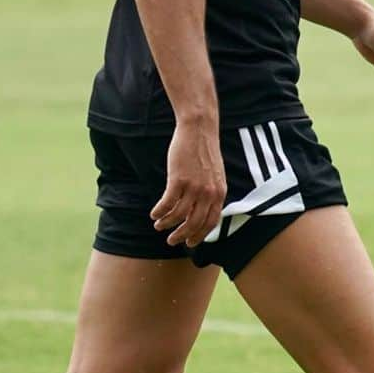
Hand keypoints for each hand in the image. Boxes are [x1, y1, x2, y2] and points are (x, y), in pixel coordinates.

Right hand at [151, 118, 226, 247]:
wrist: (199, 130)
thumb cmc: (204, 152)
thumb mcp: (215, 175)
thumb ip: (212, 192)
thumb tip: (202, 210)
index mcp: (220, 193)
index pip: (211, 222)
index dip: (200, 235)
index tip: (190, 242)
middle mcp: (209, 193)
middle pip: (194, 223)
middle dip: (181, 235)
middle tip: (171, 241)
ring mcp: (194, 187)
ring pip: (179, 216)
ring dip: (167, 224)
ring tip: (158, 225)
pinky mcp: (179, 179)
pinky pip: (167, 203)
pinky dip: (159, 212)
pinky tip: (154, 214)